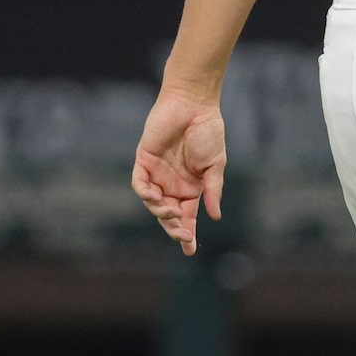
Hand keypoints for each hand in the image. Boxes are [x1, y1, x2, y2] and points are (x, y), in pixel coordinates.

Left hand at [132, 86, 225, 254]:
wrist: (193, 104)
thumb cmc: (208, 132)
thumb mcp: (216, 165)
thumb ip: (213, 190)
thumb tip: (215, 216)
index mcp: (191, 188)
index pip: (187, 217)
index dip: (187, 234)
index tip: (190, 250)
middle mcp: (172, 184)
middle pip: (168, 215)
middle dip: (174, 228)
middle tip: (182, 236)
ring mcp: (157, 173)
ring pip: (153, 203)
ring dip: (160, 211)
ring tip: (171, 211)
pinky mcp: (144, 160)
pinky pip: (139, 183)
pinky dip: (145, 193)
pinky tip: (156, 197)